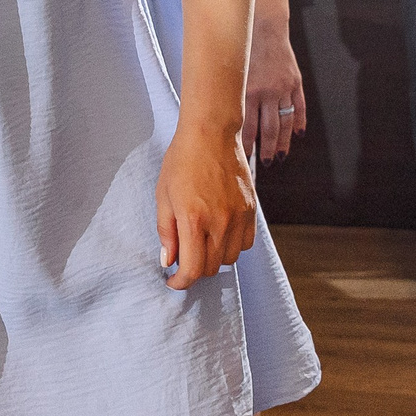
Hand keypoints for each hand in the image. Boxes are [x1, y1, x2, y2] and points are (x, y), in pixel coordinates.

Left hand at [156, 121, 257, 289]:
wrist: (211, 133)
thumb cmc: (182, 161)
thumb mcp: (163, 195)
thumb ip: (166, 232)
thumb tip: (169, 261)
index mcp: (193, 219)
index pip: (192, 269)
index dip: (181, 282)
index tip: (173, 281)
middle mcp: (219, 222)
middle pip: (211, 268)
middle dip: (195, 270)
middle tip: (183, 258)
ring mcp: (239, 217)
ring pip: (230, 259)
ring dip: (214, 258)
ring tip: (201, 243)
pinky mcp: (251, 210)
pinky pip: (245, 244)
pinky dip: (232, 246)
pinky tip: (219, 233)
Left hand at [241, 21, 305, 163]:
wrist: (263, 25)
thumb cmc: (241, 48)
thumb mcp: (229, 71)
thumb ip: (228, 93)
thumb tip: (218, 116)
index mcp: (247, 91)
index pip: (247, 127)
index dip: (246, 145)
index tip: (242, 157)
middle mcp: (267, 92)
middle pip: (269, 129)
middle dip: (266, 149)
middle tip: (265, 163)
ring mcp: (284, 88)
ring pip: (285, 122)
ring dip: (283, 142)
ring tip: (279, 156)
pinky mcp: (295, 82)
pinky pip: (300, 107)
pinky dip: (300, 122)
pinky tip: (298, 134)